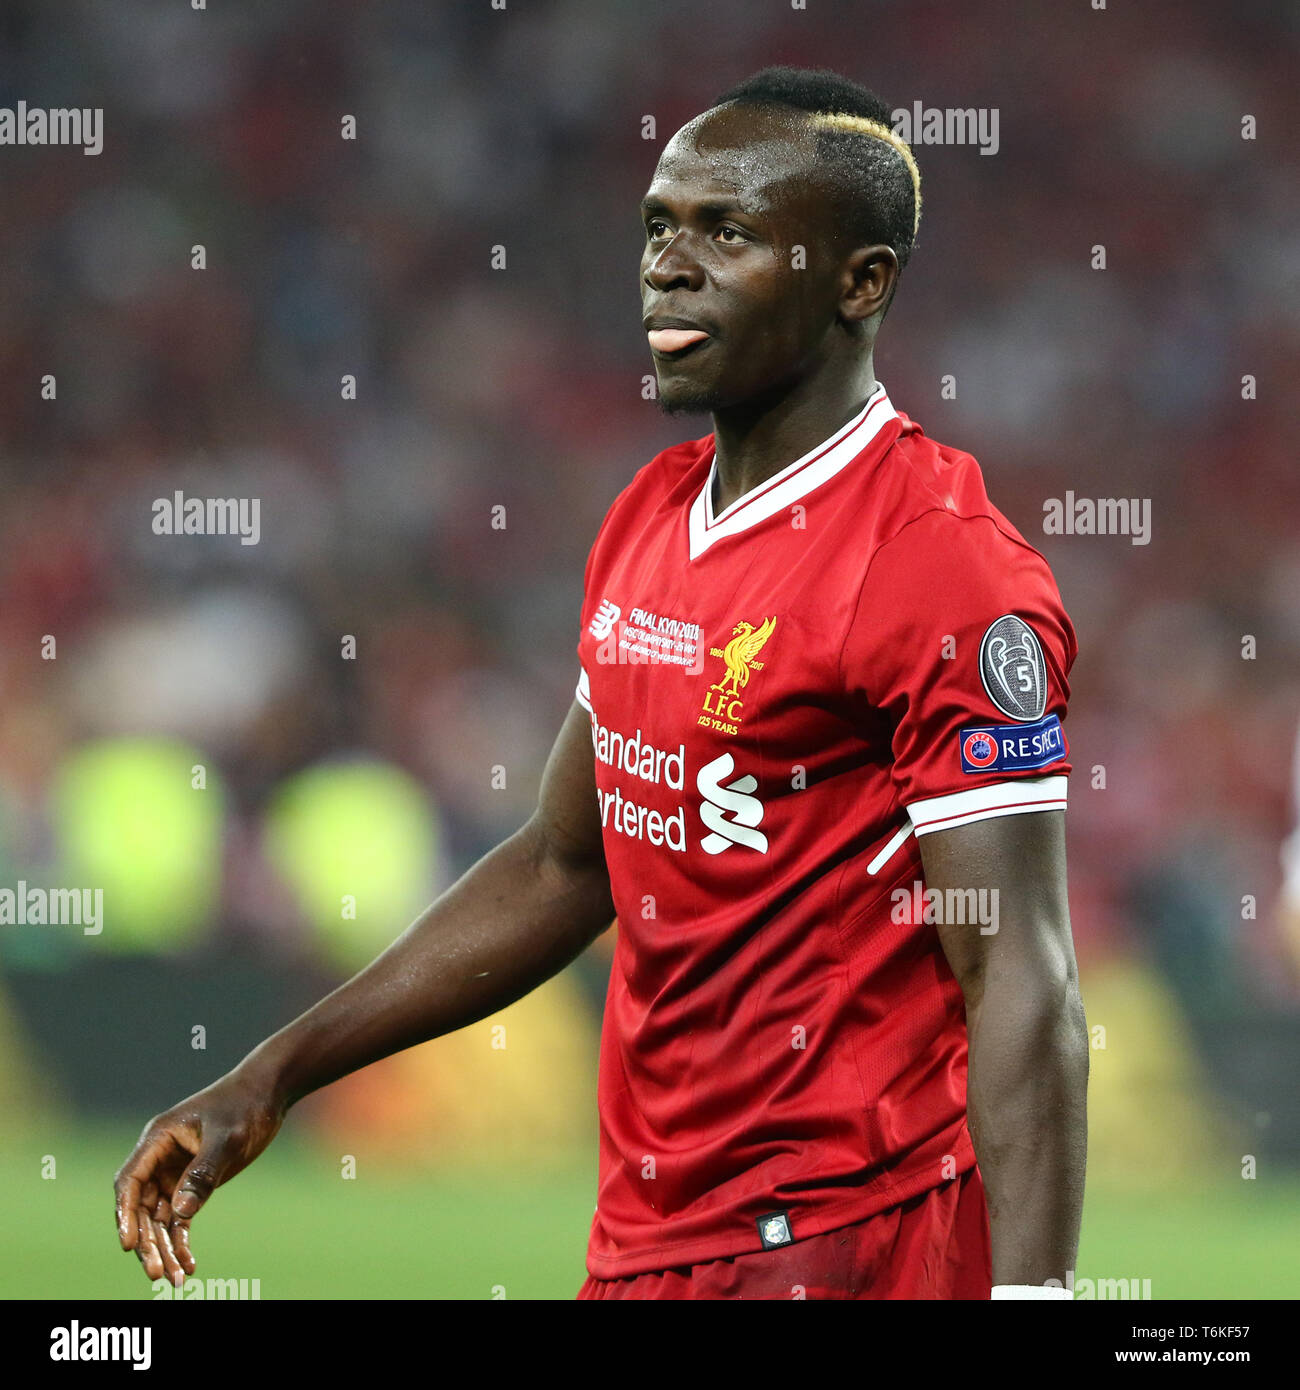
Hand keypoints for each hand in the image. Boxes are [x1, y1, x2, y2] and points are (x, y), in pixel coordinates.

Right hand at [114, 1070, 285, 1286]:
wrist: (269, 1093)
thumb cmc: (245, 1106)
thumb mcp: (228, 1138)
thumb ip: (203, 1174)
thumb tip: (180, 1213)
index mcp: (158, 1139)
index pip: (130, 1182)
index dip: (125, 1214)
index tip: (128, 1244)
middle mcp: (160, 1158)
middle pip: (142, 1207)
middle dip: (148, 1241)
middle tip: (158, 1273)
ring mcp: (174, 1172)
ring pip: (159, 1218)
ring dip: (164, 1248)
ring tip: (175, 1280)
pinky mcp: (192, 1183)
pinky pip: (180, 1218)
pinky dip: (182, 1241)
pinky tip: (190, 1265)